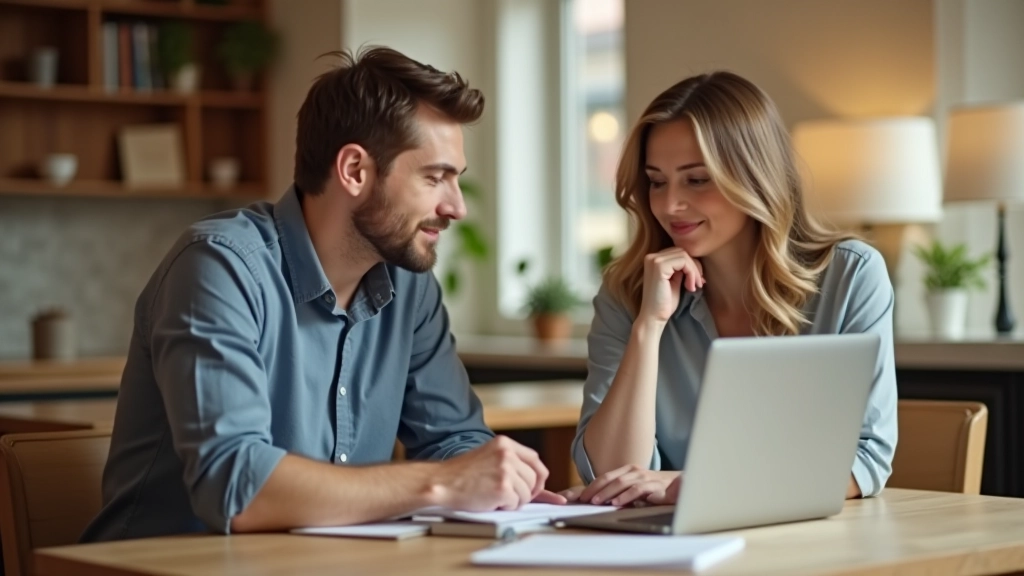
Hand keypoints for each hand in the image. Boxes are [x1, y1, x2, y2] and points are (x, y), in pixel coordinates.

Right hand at [431, 436, 551, 510]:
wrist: (441, 482)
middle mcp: (507, 454)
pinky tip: (491, 502)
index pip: (535, 459)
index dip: (537, 476)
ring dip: (514, 501)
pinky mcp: (503, 488)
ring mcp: (506, 470)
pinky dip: (506, 507)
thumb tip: (542, 483)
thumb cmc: (461, 474)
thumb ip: (512, 463)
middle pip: (534, 478)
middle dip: (526, 491)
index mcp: (504, 443)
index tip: (534, 486)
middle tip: (510, 496)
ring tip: (494, 497)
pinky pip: (516, 503)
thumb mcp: (488, 457)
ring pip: (527, 493)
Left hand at [558, 465, 681, 506]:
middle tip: (583, 500)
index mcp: (625, 471)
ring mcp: (642, 476)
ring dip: (607, 492)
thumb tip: (595, 501)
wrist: (678, 485)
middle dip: (593, 489)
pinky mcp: (652, 485)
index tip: (577, 496)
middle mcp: (632, 471)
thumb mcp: (633, 489)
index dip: (589, 486)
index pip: (603, 477)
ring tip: (596, 502)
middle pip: (608, 478)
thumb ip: (618, 492)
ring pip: (620, 483)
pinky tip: (617, 503)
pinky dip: (625, 496)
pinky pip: (636, 489)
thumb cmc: (652, 488)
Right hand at [638, 248, 703, 323]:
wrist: (653, 317)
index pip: (679, 253)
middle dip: (694, 267)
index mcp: (654, 259)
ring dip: (694, 271)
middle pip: (682, 252)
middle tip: (698, 284)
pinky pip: (683, 262)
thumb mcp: (675, 280)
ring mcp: (654, 260)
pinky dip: (691, 273)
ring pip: (684, 256)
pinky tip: (690, 287)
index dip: (691, 265)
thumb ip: (680, 269)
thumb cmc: (664, 302)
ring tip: (694, 287)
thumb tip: (696, 261)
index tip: (697, 281)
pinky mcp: (659, 266)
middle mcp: (652, 256)